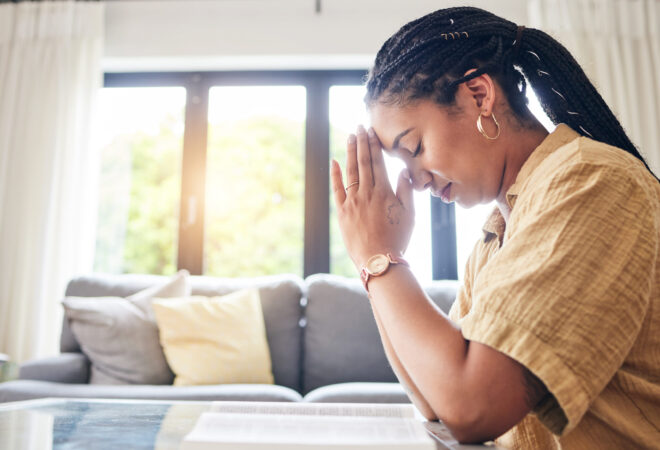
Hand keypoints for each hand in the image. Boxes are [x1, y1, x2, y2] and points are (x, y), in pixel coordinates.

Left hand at [330, 125, 414, 269]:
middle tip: (359, 126)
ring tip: (350, 137)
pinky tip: (334, 161)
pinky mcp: (342, 213)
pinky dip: (335, 175)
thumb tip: (403, 170)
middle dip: (361, 143)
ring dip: (350, 152)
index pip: (378, 162)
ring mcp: (353, 202)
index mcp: (385, 192)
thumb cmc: (397, 239)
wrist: (378, 260)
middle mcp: (367, 193)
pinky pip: (337, 190)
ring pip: (350, 172)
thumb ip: (406, 190)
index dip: (374, 145)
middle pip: (363, 162)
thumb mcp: (409, 214)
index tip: (371, 131)